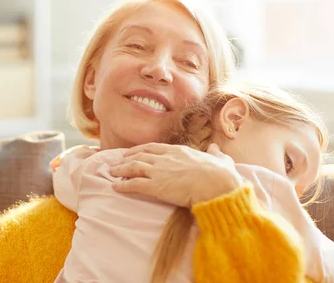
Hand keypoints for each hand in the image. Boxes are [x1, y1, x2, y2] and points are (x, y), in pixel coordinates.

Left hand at [109, 142, 244, 206]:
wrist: (218, 185)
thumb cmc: (222, 175)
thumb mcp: (220, 159)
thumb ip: (215, 153)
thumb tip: (215, 148)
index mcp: (179, 150)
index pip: (153, 148)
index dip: (140, 150)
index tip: (132, 153)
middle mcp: (166, 158)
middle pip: (140, 155)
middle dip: (126, 158)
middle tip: (117, 162)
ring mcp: (160, 171)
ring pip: (133, 167)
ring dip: (120, 170)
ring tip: (111, 172)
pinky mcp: (156, 186)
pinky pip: (134, 184)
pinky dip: (123, 185)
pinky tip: (115, 187)